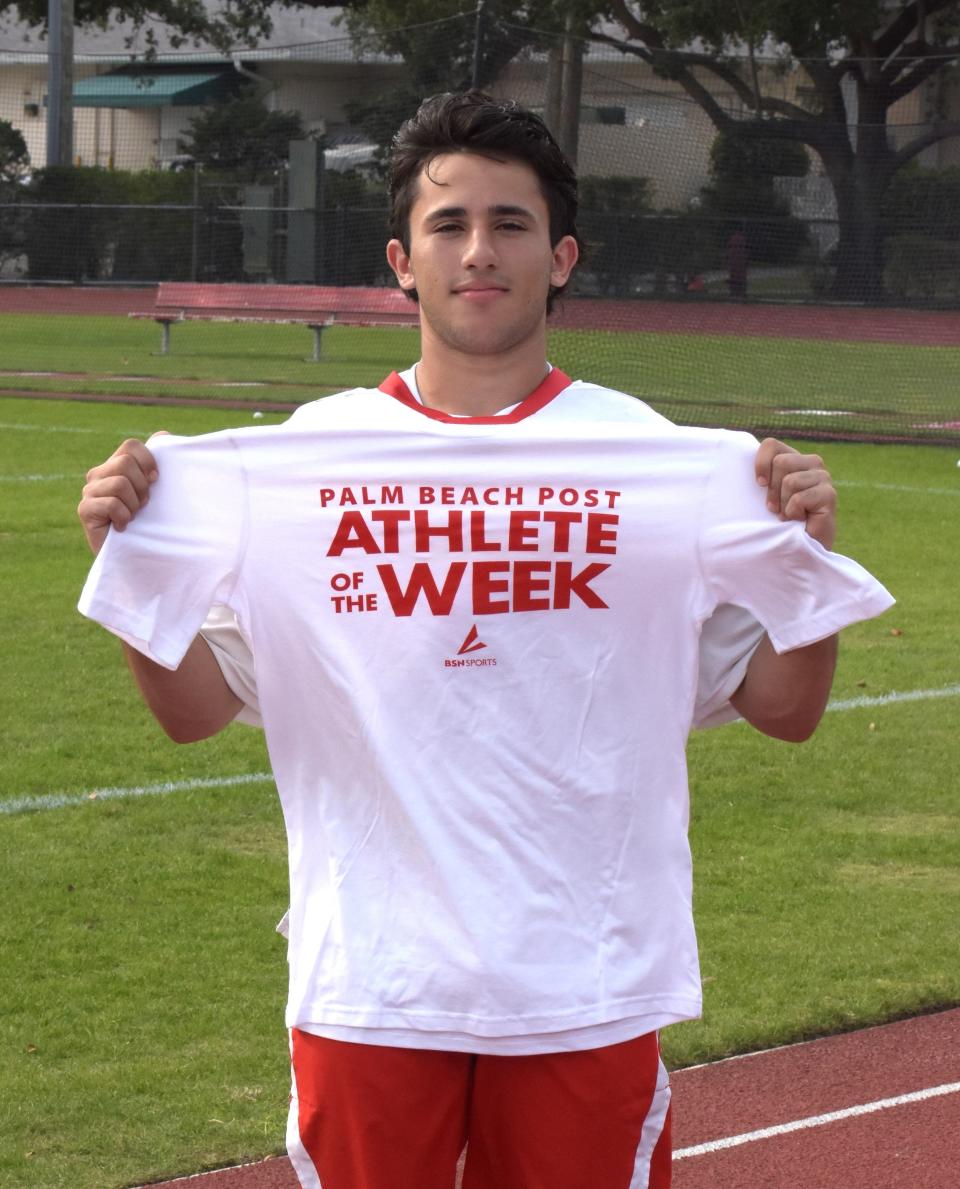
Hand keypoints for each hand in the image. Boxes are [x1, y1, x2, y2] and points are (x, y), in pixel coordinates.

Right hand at [77, 437, 161, 555]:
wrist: (135, 555)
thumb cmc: (148, 522)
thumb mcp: (157, 491)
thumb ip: (157, 464)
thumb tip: (164, 434)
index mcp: (116, 465)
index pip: (131, 445)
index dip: (148, 460)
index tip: (156, 480)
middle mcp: (99, 474)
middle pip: (125, 463)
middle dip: (142, 486)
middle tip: (143, 505)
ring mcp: (89, 491)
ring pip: (119, 483)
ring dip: (134, 504)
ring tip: (132, 516)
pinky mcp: (84, 509)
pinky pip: (111, 503)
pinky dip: (124, 517)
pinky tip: (122, 527)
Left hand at [754, 438, 835, 549]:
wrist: (797, 548)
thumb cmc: (775, 521)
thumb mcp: (761, 494)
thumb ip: (758, 476)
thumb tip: (729, 456)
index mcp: (793, 458)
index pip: (771, 445)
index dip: (761, 464)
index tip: (759, 485)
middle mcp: (811, 463)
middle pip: (781, 462)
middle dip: (772, 491)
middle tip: (776, 508)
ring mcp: (823, 477)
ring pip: (790, 481)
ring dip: (783, 504)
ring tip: (789, 515)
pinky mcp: (829, 494)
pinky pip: (799, 498)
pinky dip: (793, 513)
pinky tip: (800, 519)